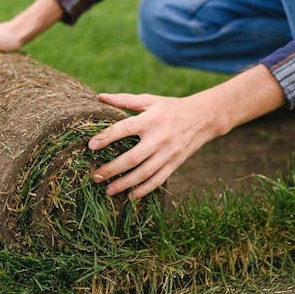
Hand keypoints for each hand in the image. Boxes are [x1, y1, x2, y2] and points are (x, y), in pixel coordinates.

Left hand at [88, 93, 222, 199]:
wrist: (203, 117)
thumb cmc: (171, 107)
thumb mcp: (150, 100)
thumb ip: (125, 100)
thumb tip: (101, 97)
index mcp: (150, 120)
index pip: (124, 129)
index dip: (106, 137)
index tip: (91, 146)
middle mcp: (159, 138)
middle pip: (132, 158)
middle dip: (112, 169)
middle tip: (95, 176)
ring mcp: (168, 153)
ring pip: (144, 173)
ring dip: (124, 184)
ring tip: (108, 190)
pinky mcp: (175, 164)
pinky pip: (158, 180)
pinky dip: (144, 190)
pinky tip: (130, 196)